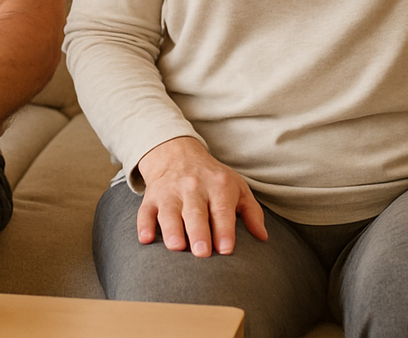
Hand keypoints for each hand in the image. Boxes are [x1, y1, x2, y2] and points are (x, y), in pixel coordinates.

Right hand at [135, 136, 267, 256]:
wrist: (178, 154)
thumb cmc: (213, 178)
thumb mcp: (237, 188)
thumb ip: (252, 212)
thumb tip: (263, 237)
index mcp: (218, 185)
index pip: (222, 209)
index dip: (224, 230)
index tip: (226, 250)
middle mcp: (193, 187)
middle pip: (195, 212)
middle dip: (198, 232)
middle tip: (202, 253)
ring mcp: (170, 192)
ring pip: (169, 211)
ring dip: (171, 229)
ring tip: (176, 247)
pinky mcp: (152, 197)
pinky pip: (145, 211)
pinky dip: (144, 225)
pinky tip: (146, 239)